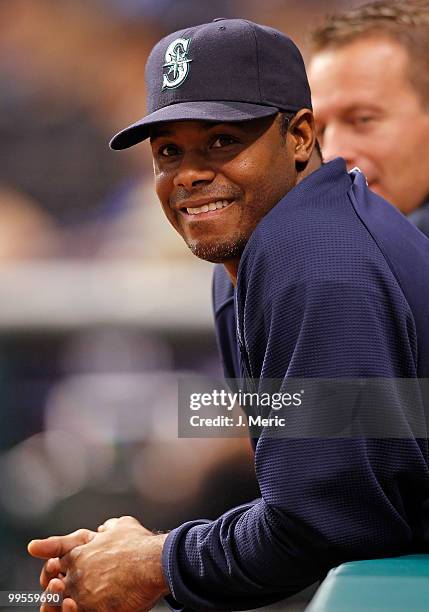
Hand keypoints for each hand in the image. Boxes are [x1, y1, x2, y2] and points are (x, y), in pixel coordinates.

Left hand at [28, 517, 169, 611]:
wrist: (154, 562)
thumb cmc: (139, 543)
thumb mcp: (123, 525)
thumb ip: (109, 527)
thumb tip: (104, 529)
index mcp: (78, 552)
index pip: (54, 558)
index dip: (50, 562)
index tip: (42, 559)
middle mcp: (75, 573)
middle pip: (53, 586)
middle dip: (54, 589)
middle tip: (62, 591)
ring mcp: (83, 594)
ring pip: (63, 605)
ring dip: (65, 605)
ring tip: (74, 603)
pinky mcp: (94, 611)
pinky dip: (82, 611)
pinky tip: (91, 607)